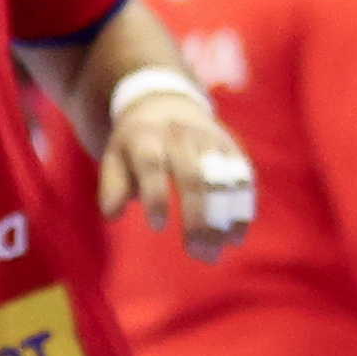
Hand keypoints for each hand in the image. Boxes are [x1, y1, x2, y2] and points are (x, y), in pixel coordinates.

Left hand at [103, 82, 257, 258]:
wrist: (168, 102)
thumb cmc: (137, 143)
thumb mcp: (114, 156)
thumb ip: (112, 185)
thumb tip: (112, 214)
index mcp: (147, 137)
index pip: (152, 165)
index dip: (156, 196)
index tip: (157, 227)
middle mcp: (182, 135)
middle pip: (195, 177)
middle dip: (198, 218)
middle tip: (196, 253)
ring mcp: (211, 140)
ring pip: (225, 180)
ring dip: (225, 218)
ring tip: (217, 251)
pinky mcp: (233, 147)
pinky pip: (245, 179)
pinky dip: (243, 209)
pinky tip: (235, 238)